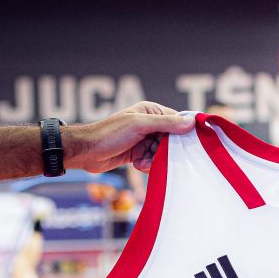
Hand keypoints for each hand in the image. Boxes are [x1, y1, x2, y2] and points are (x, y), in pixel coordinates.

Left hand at [65, 101, 194, 172]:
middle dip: (165, 151)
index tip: (186, 146)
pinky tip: (137, 165)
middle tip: (154, 154)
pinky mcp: (138, 153)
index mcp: (151, 112)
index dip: (182, 133)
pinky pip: (152, 161)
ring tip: (141, 162)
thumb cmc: (110, 134)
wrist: (87, 152)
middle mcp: (149, 124)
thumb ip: (166, 123)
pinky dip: (147, 165)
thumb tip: (191, 122)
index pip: (177, 121)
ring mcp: (144, 140)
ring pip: (162, 153)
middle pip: (171, 140)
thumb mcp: (140, 125)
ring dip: (154, 160)